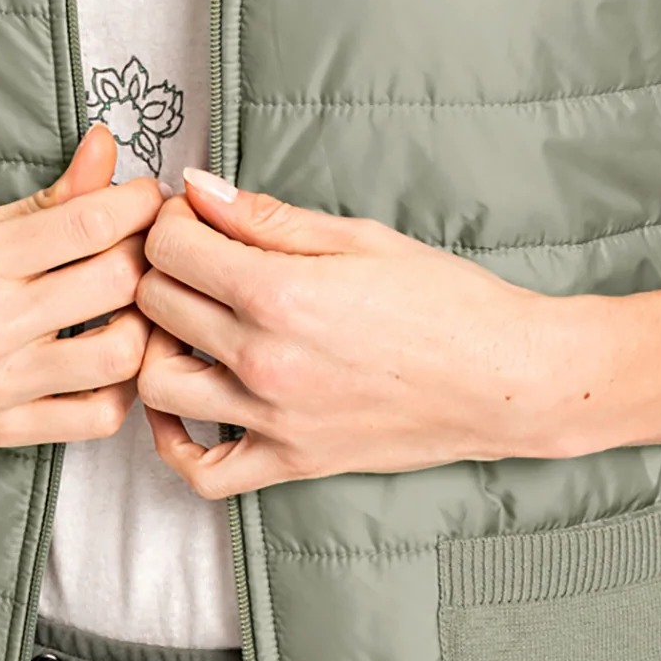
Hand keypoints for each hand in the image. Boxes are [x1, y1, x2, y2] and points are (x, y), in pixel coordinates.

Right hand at [0, 122, 161, 444]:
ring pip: (120, 355)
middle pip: (116, 283)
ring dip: (144, 324)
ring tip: (132, 304)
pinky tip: (109, 354)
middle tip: (146, 246)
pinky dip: (122, 386)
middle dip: (147, 255)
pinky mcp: (3, 430)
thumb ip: (50, 197)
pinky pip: (98, 416)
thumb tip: (108, 144)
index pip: (90, 224)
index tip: (147, 198)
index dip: (138, 204)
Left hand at [132, 168, 553, 497]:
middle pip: (155, 305)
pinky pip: (202, 471)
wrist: (505, 380)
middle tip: (195, 257)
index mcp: (281, 292)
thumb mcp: (359, 238)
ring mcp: (273, 418)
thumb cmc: (446, 301)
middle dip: (162, 268)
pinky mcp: (291, 462)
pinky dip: (176, 441)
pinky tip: (188, 403)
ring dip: (158, 346)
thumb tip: (196, 188)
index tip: (196, 217)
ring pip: (156, 383)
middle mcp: (264, 360)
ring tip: (191, 324)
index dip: (173, 220)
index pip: (170, 247)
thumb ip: (267, 217)